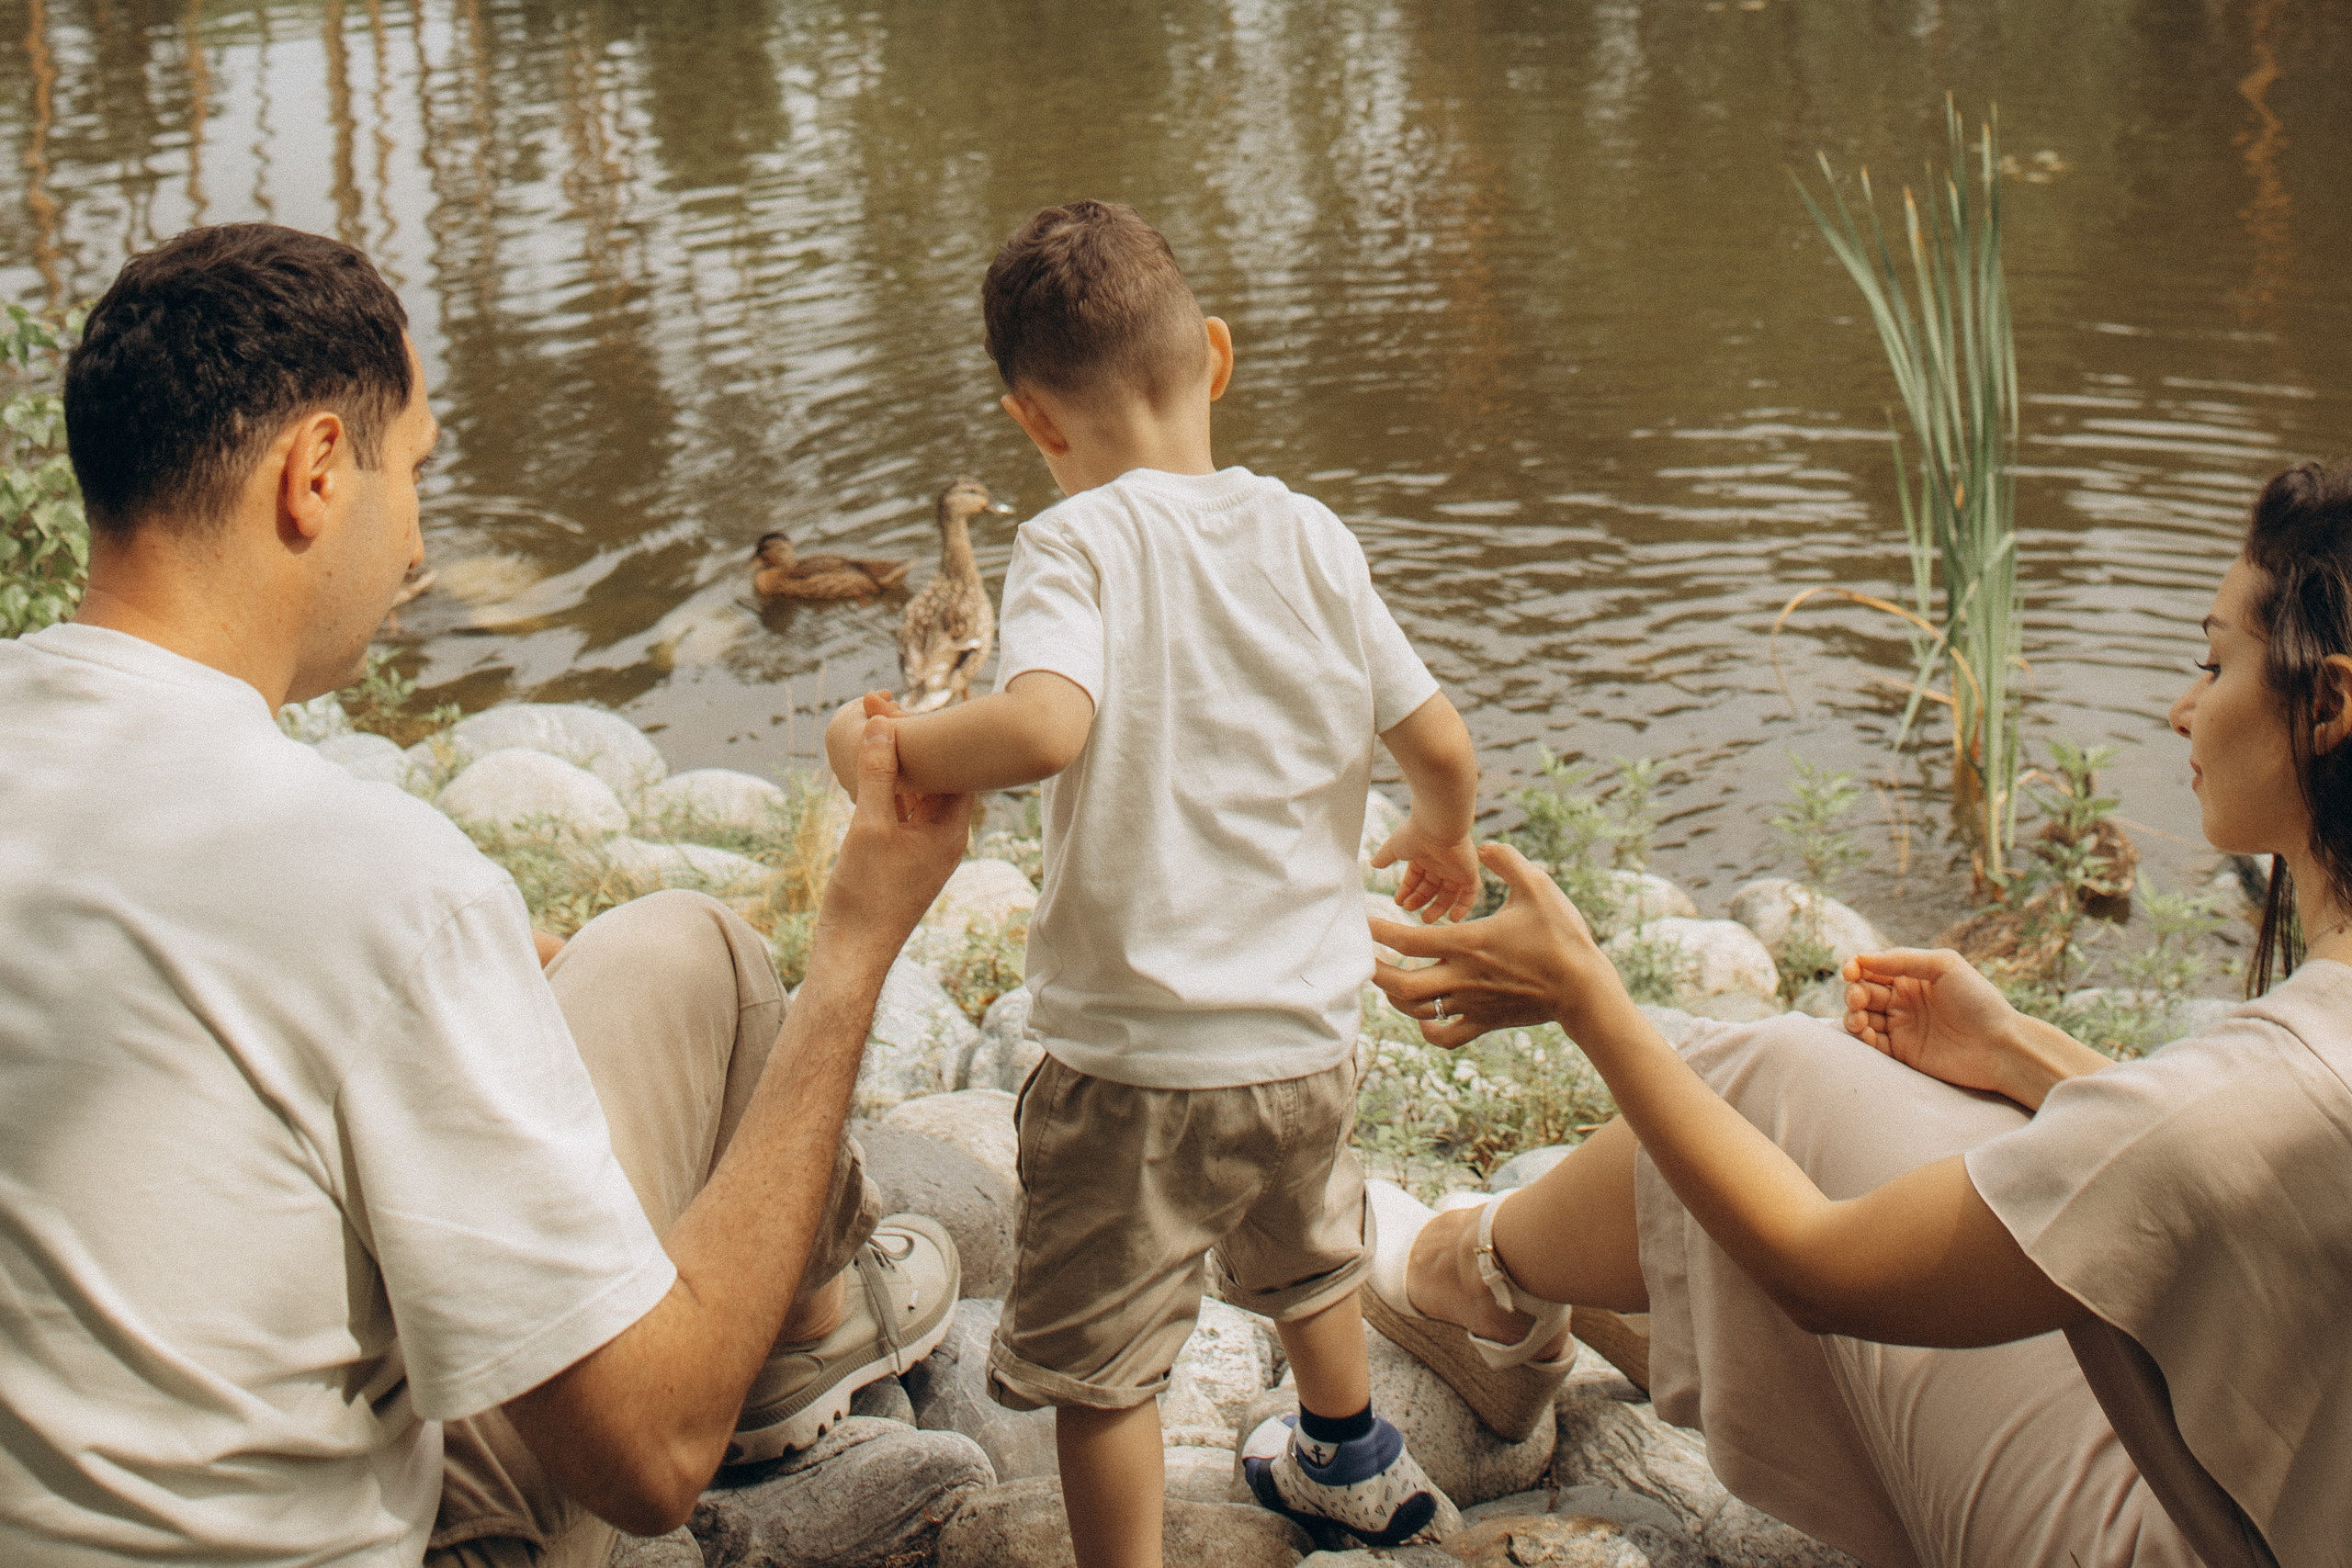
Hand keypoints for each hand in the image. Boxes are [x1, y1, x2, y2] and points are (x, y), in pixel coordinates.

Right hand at [812, 717, 972, 973]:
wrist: (852, 954)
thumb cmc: (865, 896)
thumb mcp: (869, 827)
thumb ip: (878, 776)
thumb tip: (883, 724)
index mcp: (950, 832)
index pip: (958, 769)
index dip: (940, 735)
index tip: (915, 702)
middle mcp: (944, 840)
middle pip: (939, 779)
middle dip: (916, 745)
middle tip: (885, 706)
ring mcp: (923, 852)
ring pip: (918, 796)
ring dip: (899, 767)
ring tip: (875, 729)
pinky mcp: (903, 861)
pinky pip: (902, 814)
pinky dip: (888, 792)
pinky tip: (864, 774)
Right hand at [1370, 817, 1480, 922]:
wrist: (1437, 826)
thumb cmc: (1415, 833)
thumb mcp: (1394, 847)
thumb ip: (1385, 856)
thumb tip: (1373, 863)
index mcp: (1424, 855)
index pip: (1416, 877)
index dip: (1407, 890)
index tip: (1398, 901)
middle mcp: (1441, 862)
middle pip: (1431, 887)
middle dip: (1419, 899)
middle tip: (1408, 909)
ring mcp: (1456, 868)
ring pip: (1448, 893)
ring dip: (1437, 907)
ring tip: (1425, 919)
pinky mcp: (1470, 872)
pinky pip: (1470, 894)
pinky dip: (1463, 907)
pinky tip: (1452, 918)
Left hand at [1370, 841, 1622, 1047]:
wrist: (1584, 989)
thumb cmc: (1562, 937)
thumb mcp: (1538, 888)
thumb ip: (1508, 862)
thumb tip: (1486, 847)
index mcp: (1468, 943)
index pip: (1408, 940)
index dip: (1379, 931)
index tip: (1364, 922)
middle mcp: (1462, 977)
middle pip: (1401, 984)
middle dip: (1376, 972)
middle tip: (1364, 958)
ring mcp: (1471, 1004)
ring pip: (1417, 1010)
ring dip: (1395, 996)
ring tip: (1387, 980)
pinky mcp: (1484, 1022)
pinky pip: (1445, 1036)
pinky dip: (1427, 1029)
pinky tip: (1422, 1018)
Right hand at [1841, 949, 2027, 1096]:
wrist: (2001, 1046)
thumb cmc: (1979, 1000)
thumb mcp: (1944, 965)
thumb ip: (1903, 959)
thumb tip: (1862, 958)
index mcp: (1911, 977)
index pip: (1872, 969)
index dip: (1856, 967)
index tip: (1851, 971)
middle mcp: (1903, 1001)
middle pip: (1862, 992)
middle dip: (1854, 993)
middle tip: (1860, 999)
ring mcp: (1901, 1027)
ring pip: (1861, 1018)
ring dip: (1852, 1016)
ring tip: (1860, 1021)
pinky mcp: (1902, 1053)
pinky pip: (1872, 1045)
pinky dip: (1862, 1039)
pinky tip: (1867, 1035)